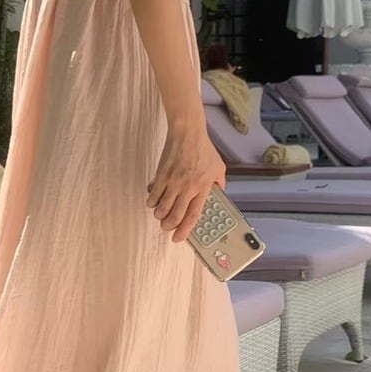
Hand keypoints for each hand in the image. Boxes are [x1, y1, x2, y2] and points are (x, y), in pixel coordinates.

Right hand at [147, 119, 225, 242]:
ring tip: (160, 214)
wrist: (187, 133)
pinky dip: (151, 202)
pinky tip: (154, 201)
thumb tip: (219, 193)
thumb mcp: (219, 167)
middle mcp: (187, 188)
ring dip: (159, 215)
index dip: (184, 231)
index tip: (178, 238)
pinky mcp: (161, 176)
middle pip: (173, 216)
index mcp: (202, 189)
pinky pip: (152, 196)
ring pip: (160, 209)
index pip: (192, 216)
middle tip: (167, 226)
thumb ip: (219, 183)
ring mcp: (172, 183)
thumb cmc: (203, 149)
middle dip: (168, 226)